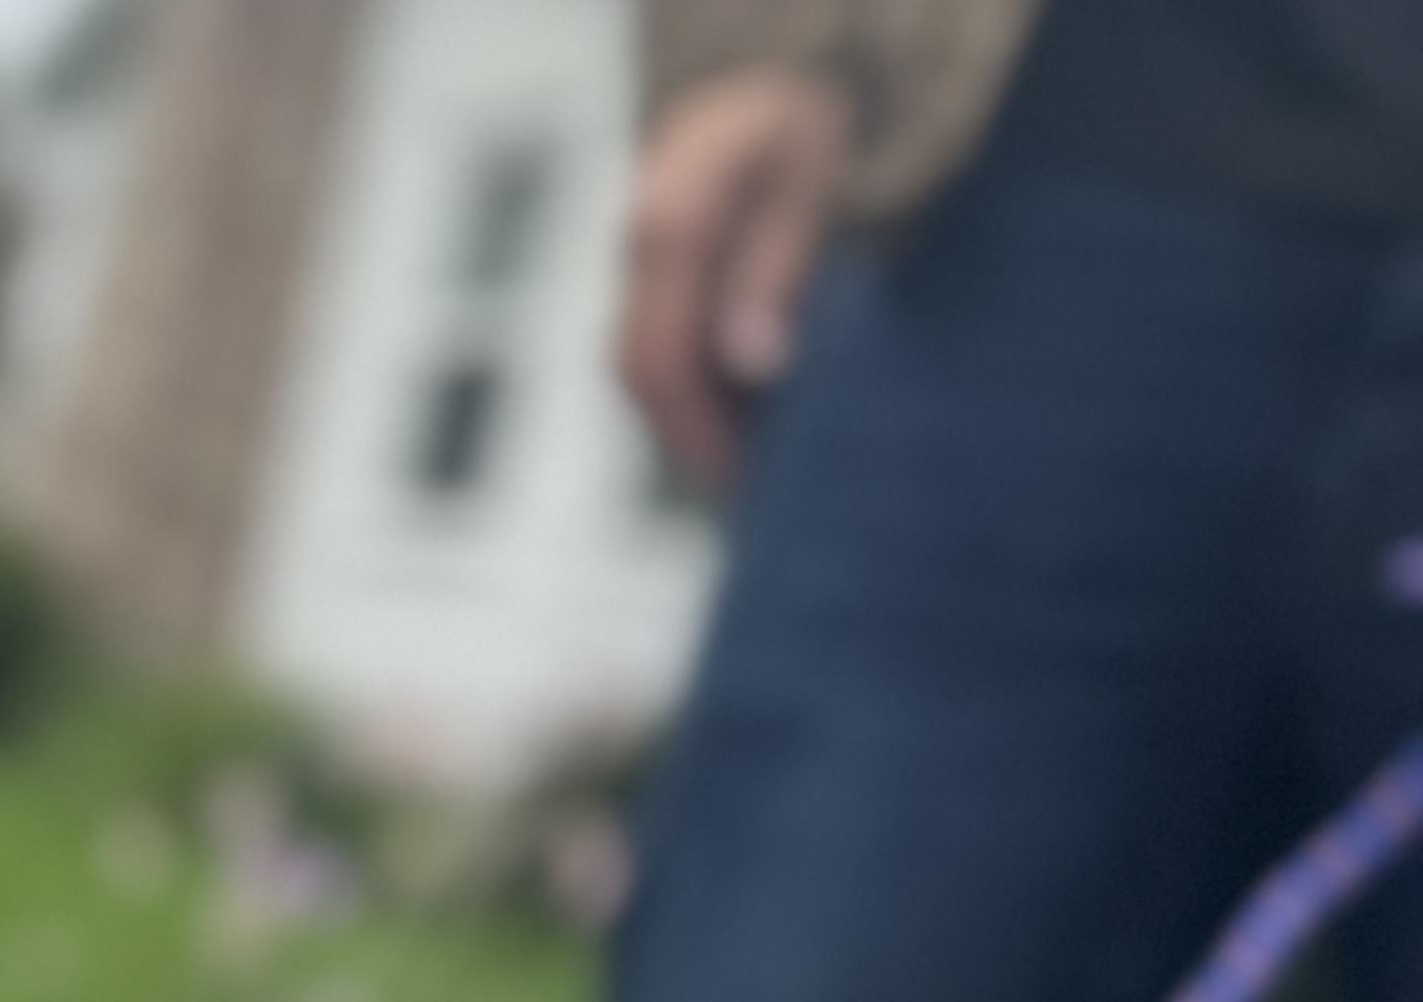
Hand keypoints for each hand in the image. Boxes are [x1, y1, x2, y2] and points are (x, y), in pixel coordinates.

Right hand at [617, 69, 851, 493]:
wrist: (762, 70)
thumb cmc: (798, 115)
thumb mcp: (809, 170)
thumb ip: (777, 260)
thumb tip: (755, 362)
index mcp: (669, 223)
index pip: (659, 359)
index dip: (698, 430)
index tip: (742, 479)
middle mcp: (636, 249)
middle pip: (640, 373)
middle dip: (691, 440)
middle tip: (749, 491)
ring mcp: (633, 264)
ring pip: (642, 368)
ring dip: (691, 421)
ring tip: (749, 465)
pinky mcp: (648, 278)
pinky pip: (657, 350)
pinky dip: (694, 392)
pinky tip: (740, 416)